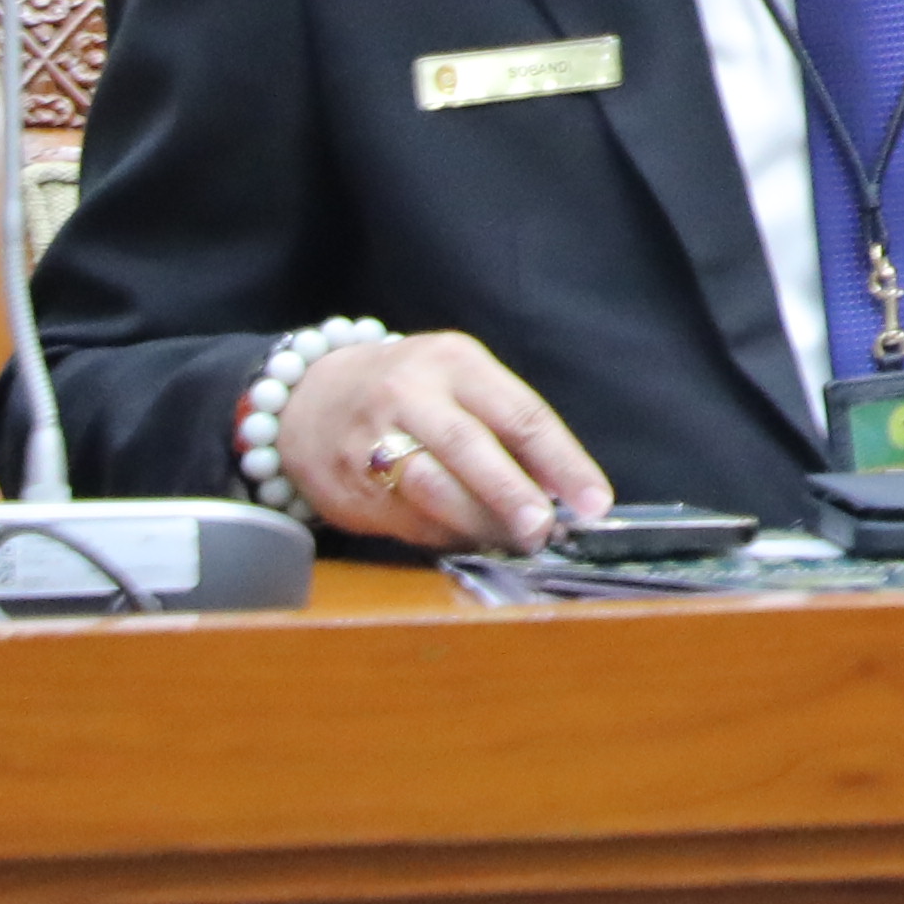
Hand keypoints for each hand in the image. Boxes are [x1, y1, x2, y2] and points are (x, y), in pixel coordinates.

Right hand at [281, 328, 605, 552]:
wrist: (308, 397)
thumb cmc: (411, 392)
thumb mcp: (461, 382)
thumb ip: (509, 427)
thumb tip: (566, 489)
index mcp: (454, 362)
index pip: (520, 413)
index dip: (563, 462)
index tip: (595, 500)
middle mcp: (410, 394)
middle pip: (470, 448)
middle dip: (513, 494)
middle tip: (544, 529)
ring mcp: (371, 437)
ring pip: (433, 488)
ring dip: (480, 523)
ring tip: (512, 541)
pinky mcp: (348, 481)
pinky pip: (406, 517)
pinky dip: (445, 535)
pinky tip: (468, 539)